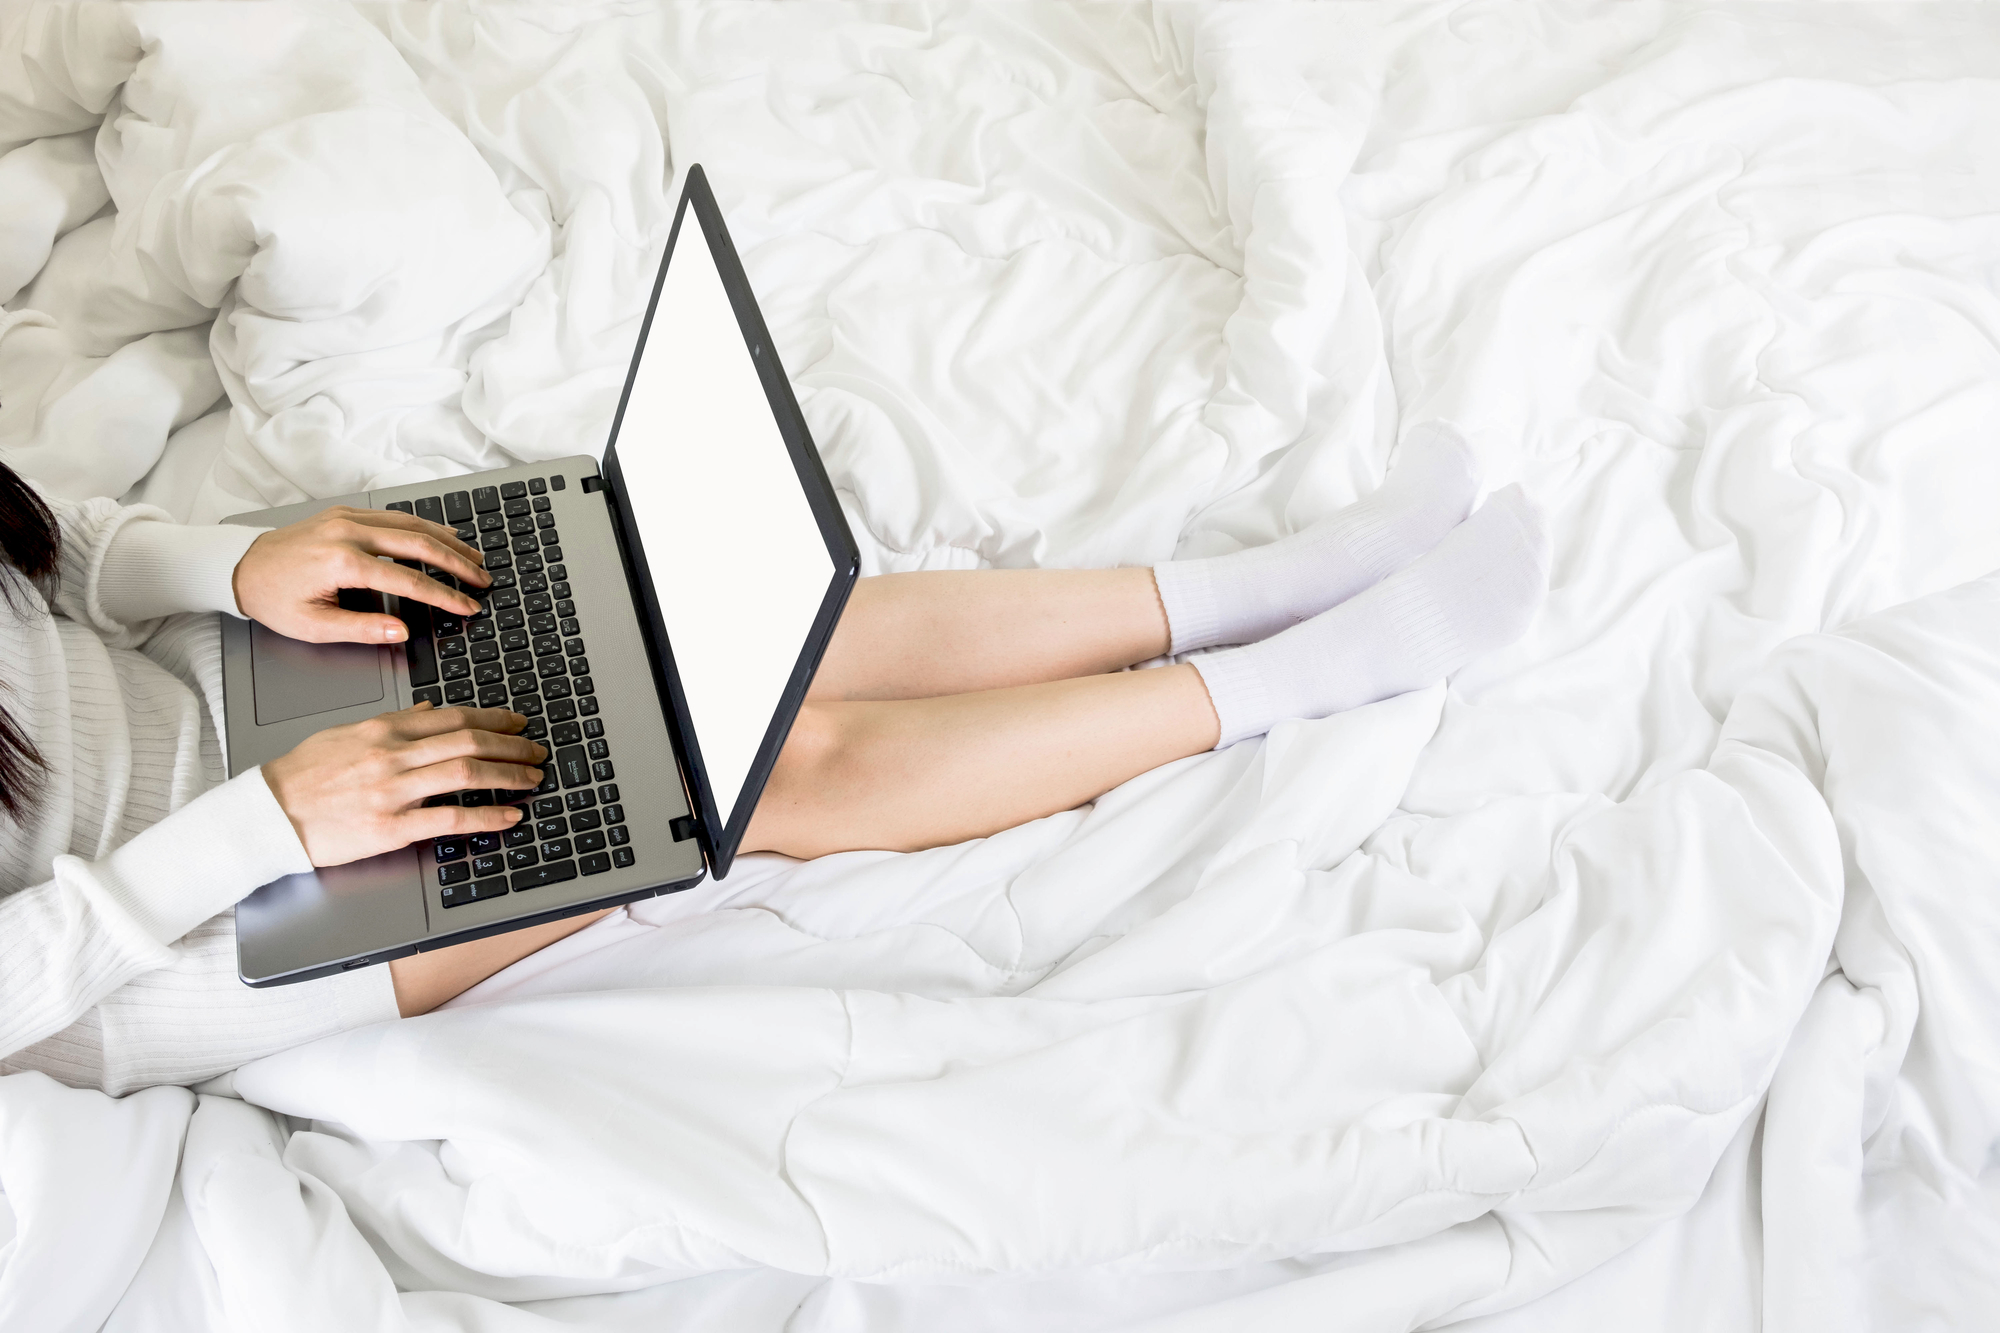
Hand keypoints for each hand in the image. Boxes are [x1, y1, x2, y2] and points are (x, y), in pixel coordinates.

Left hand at [233, 505, 489, 643]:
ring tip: (473, 556)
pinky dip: (424, 525)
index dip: (444, 597)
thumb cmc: (274, 599)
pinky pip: (394, 515)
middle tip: (483, 578)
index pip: (409, 581)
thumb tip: (403, 631)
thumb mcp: (314, 627)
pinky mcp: (345, 513)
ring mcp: (347, 517)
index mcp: (342, 562)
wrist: (240, 567)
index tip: (468, 607)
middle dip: (457, 563)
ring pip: (411, 523)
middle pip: (419, 543)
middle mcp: (348, 532)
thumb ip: (362, 630)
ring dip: (447, 540)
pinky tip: (441, 535)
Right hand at [262, 704, 547, 866]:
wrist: (268, 814)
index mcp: (383, 729)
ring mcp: (394, 791)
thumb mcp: (346, 733)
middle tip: (536, 750)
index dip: (494, 719)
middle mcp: (393, 754)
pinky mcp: (391, 828)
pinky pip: (451, 819)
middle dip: (512, 745)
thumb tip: (427, 709)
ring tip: (532, 778)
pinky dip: (487, 817)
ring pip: (467, 774)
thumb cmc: (303, 775)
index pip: (453, 717)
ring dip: (509, 775)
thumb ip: (391, 721)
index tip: (517, 724)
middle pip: (469, 742)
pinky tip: (509, 816)